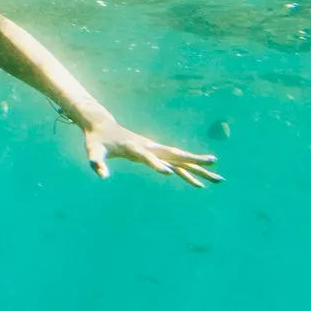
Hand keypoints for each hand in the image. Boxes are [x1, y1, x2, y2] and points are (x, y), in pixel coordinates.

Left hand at [80, 121, 222, 186]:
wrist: (103, 126)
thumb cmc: (97, 140)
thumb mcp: (93, 151)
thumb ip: (97, 163)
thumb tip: (101, 176)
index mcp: (134, 147)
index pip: (148, 157)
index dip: (157, 165)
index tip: (170, 174)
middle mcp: (149, 147)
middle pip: (175, 155)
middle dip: (194, 161)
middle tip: (213, 164)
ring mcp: (154, 150)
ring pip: (180, 160)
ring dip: (199, 168)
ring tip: (218, 178)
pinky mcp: (155, 154)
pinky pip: (175, 166)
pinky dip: (187, 174)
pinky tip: (199, 184)